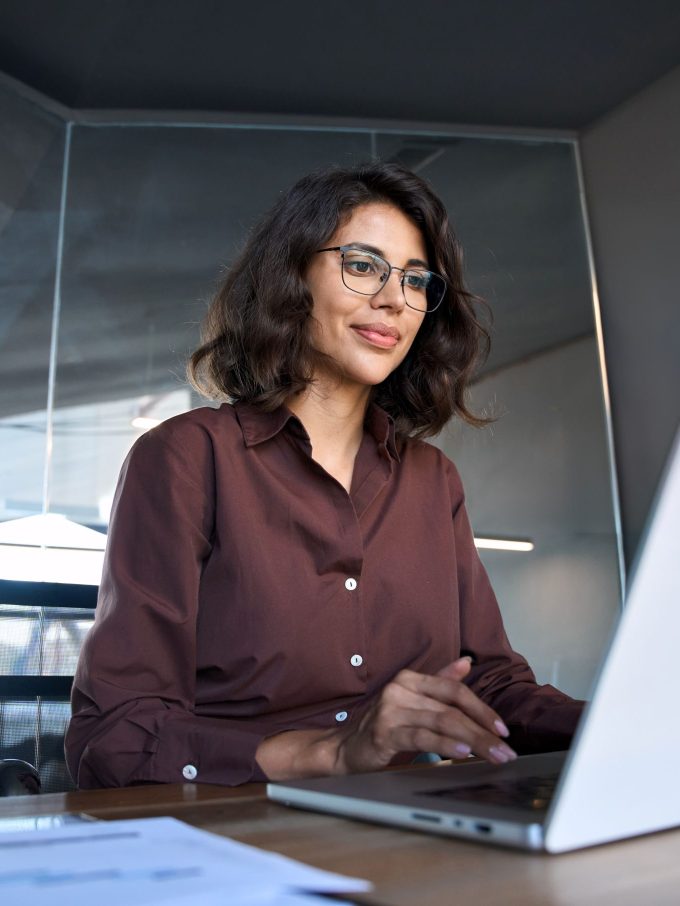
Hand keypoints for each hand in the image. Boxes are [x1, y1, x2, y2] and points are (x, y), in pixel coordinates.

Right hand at [333, 657, 516, 773]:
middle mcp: (400, 689)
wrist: (346, 747)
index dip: (481, 708)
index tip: (502, 729)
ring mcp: (391, 710)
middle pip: (452, 709)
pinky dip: (445, 745)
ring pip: (442, 723)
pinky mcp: (384, 732)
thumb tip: (467, 662)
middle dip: (483, 731)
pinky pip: (422, 737)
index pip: (454, 690)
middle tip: (506, 750)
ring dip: (473, 741)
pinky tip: (463, 753)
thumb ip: (439, 681)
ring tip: (493, 755)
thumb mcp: (413, 700)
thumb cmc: (384, 724)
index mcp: (410, 679)